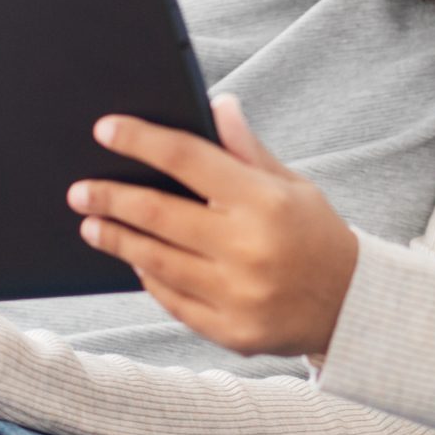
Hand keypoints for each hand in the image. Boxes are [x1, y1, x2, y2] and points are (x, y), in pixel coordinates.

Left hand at [70, 97, 357, 357]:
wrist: (354, 307)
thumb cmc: (316, 235)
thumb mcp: (293, 185)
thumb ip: (247, 150)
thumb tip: (215, 103)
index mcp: (263, 201)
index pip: (187, 158)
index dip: (140, 140)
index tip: (105, 130)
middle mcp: (247, 248)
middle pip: (158, 213)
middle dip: (111, 198)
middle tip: (80, 190)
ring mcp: (236, 294)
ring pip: (155, 261)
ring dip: (117, 240)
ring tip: (93, 225)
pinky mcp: (229, 331)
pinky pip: (172, 301)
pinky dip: (149, 278)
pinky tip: (135, 261)